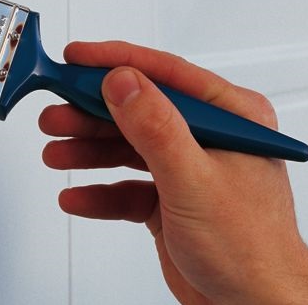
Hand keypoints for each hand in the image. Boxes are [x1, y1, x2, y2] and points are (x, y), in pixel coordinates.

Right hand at [40, 40, 307, 304]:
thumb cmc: (252, 249)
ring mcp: (188, 169)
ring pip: (127, 146)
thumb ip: (156, 128)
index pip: (165, 74)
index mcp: (231, 116)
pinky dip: (100, 191)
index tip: (76, 58)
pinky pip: (127, 187)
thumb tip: (123, 82)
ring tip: (57, 151)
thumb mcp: (194, 180)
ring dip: (89, 150)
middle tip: (55, 112)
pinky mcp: (171, 201)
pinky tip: (77, 195)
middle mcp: (209, 137)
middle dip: (92, 112)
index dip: (116, 62)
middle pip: (138, 109)